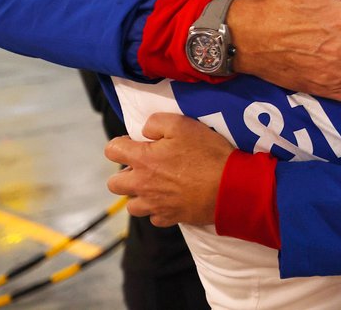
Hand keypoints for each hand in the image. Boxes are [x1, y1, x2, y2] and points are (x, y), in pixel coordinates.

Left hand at [105, 113, 232, 226]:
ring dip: (139, 195)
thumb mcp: (183, 124)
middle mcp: (142, 185)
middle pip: (114, 183)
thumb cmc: (207, 153)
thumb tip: (144, 131)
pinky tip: (171, 199)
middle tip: (145, 166)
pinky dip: (158, 209)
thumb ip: (156, 122)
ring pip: (131, 205)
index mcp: (142, 160)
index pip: (111, 150)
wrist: (229, 186)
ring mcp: (154, 205)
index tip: (137, 143)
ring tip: (156, 186)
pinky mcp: (169, 218)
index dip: (121, 143)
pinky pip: (154, 217)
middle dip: (125, 173)